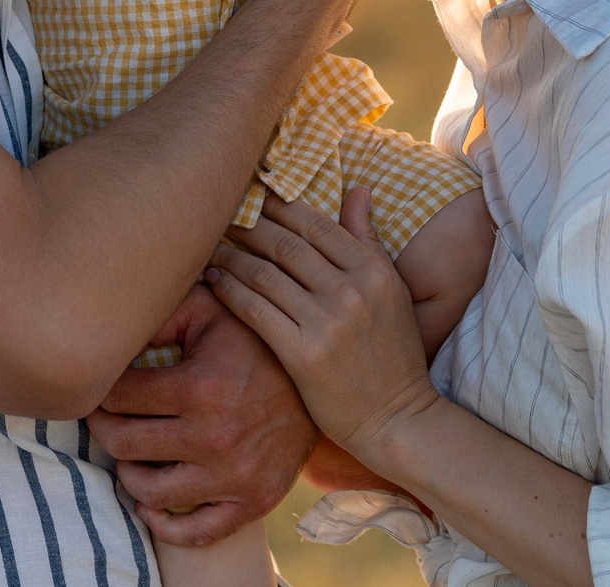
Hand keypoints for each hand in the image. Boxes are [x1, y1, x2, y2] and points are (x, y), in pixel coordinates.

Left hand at [87, 285, 317, 546]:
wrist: (321, 381)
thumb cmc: (255, 339)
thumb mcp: (213, 310)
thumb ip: (162, 313)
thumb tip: (116, 332)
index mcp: (200, 387)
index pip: (121, 397)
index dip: (100, 390)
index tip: (99, 387)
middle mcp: (214, 437)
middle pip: (125, 444)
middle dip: (103, 428)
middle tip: (102, 418)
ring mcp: (233, 475)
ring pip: (150, 491)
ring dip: (127, 473)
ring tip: (128, 455)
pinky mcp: (252, 501)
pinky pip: (196, 531)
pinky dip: (164, 524)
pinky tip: (150, 504)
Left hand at [204, 192, 439, 470]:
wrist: (399, 419)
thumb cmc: (394, 355)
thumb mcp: (394, 292)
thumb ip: (368, 241)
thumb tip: (357, 190)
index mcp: (374, 271)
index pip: (316, 224)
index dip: (280, 206)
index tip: (255, 197)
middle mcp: (352, 291)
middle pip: (285, 244)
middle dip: (250, 226)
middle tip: (222, 215)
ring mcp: (327, 323)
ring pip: (265, 274)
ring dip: (232, 255)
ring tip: (211, 245)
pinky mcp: (304, 355)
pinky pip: (256, 310)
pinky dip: (230, 290)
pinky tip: (215, 280)